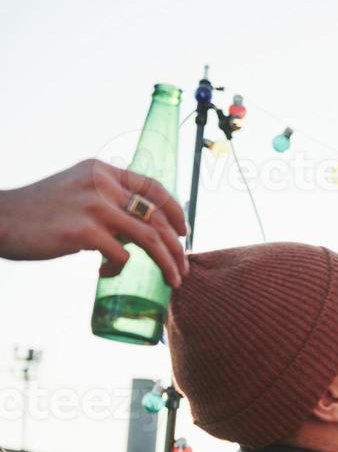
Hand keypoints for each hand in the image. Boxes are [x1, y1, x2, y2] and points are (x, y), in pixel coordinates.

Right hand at [0, 159, 189, 286]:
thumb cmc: (38, 212)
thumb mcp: (75, 192)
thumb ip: (105, 201)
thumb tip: (138, 229)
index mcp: (101, 171)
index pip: (153, 187)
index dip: (175, 211)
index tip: (184, 232)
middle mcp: (101, 184)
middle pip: (157, 217)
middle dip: (177, 246)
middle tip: (183, 268)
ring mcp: (93, 206)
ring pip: (150, 238)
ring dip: (168, 263)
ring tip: (173, 280)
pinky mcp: (83, 231)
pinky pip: (121, 256)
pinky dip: (120, 269)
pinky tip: (106, 272)